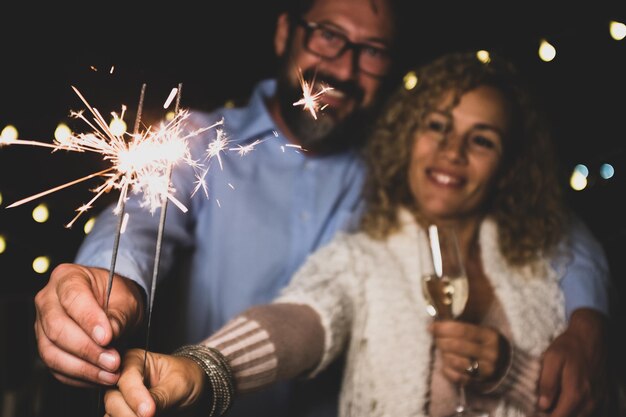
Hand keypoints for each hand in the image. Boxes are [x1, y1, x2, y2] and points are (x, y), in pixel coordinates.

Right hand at [34, 263, 143, 386]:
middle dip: (86, 349)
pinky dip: (78, 377)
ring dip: (82, 368)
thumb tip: (108, 337)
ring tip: (109, 374)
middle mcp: (48, 300)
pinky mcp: (46, 347)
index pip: (73, 298)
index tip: (107, 337)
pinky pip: (55, 368)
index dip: (89, 320)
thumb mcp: (126, 300)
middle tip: (112, 361)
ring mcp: (42, 325)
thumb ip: (118, 316)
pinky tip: (99, 378)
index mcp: (67, 277)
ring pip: (52, 352)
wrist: (112, 305)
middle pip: (57, 328)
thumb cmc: (117, 297)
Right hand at [104, 348, 205, 416]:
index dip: (135, 396)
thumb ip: (161, 396)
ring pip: (111, 413)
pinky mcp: (124, 413)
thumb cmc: (187, 376)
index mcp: (135, 360)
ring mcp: (122, 397)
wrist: (194, 388)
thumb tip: (145, 412)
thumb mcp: (179, 383)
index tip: (149, 412)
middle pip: (113, 399)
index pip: (127, 378)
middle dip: (128, 413)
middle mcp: (123, 378)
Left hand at [430, 320, 503, 384]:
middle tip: (435, 338)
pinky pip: (456, 376)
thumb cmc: (482, 343)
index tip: (431, 327)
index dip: (444, 328)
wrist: (500, 364)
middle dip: (441, 340)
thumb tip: (435, 323)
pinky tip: (446, 364)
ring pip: (455, 362)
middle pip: (457, 345)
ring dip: (444, 355)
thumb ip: (460, 325)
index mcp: (489, 336)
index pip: (463, 330)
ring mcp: (484, 369)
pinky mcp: (477, 382)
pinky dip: (447, 370)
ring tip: (443, 351)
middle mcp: (489, 353)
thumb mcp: (479, 330)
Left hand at [537, 308, 610, 416]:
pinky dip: (578, 412)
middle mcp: (589, 400)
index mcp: (575, 393)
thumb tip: (543, 405)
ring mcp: (597, 398)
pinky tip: (568, 404)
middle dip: (556, 416)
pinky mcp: (602, 395)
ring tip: (553, 406)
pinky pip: (590, 412)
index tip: (536, 413)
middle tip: (543, 409)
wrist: (591, 336)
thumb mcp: (551, 359)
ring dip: (567, 414)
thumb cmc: (568, 346)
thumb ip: (547, 383)